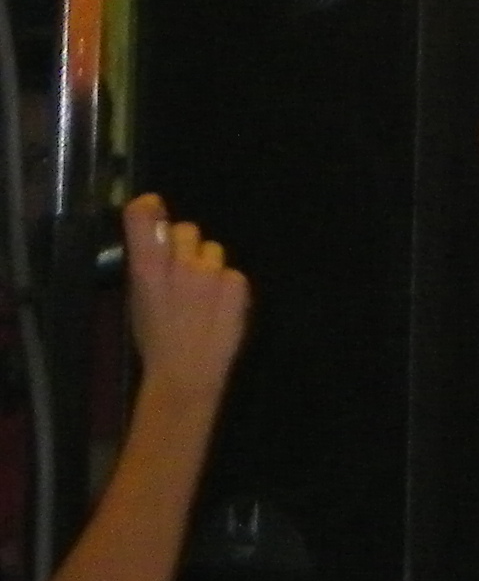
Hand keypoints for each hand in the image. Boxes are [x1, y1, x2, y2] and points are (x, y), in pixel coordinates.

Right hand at [119, 195, 247, 405]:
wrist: (186, 374)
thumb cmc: (155, 341)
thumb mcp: (139, 302)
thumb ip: (148, 267)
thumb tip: (157, 240)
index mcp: (146, 271)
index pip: (145, 221)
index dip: (148, 209)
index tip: (150, 205)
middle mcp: (180, 264)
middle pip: (186, 229)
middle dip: (185, 245)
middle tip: (182, 272)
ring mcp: (212, 272)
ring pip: (212, 250)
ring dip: (207, 266)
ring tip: (201, 297)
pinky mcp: (238, 283)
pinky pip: (232, 273)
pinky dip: (226, 286)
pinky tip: (219, 308)